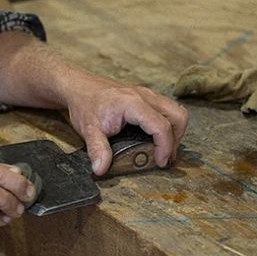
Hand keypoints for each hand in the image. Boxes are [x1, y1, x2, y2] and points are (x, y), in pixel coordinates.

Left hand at [65, 77, 188, 175]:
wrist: (79, 86)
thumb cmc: (85, 104)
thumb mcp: (88, 129)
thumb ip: (97, 150)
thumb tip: (101, 169)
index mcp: (132, 104)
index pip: (161, 126)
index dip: (165, 147)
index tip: (160, 162)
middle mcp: (145, 96)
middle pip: (178, 117)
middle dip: (176, 139)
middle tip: (164, 157)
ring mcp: (148, 94)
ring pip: (176, 111)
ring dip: (175, 132)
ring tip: (163, 149)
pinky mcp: (147, 96)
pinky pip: (168, 109)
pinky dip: (169, 124)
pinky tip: (156, 137)